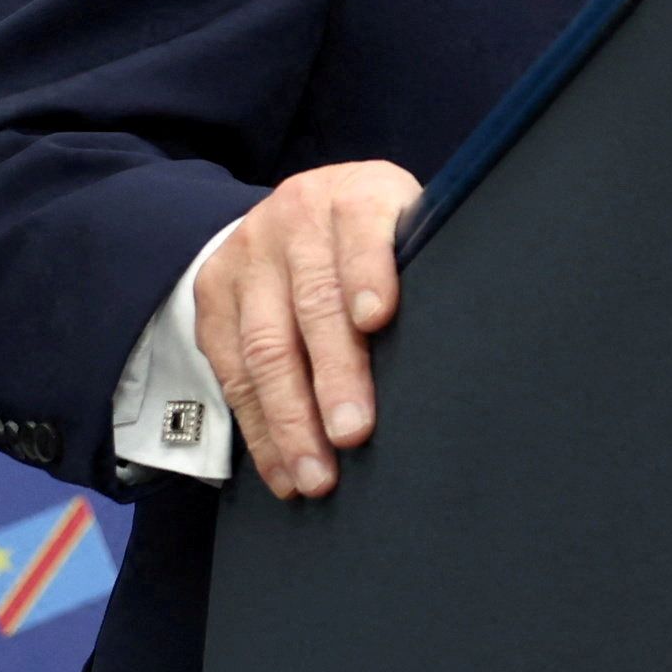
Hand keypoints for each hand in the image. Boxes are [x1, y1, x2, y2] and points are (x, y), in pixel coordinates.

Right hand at [191, 161, 421, 498]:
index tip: (377, 319)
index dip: (368, 273)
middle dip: (333, 375)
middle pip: (312, 303)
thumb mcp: (406, 229)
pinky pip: (231, 372)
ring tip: (316, 476)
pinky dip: (258, 429)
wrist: (298, 210)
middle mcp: (295, 218)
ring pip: (263, 347)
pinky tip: (282, 469)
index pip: (361, 228)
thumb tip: (458, 350)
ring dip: (290, 420)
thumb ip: (422, 270)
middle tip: (353, 434)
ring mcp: (247, 258)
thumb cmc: (377, 240)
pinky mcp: (213, 298)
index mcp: (355, 196)